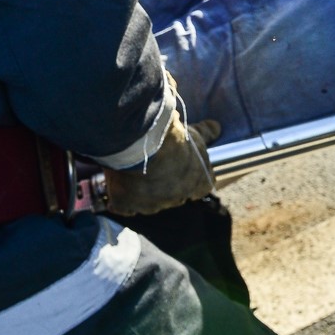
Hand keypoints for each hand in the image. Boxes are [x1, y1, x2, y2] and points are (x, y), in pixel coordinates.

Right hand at [102, 111, 219, 217]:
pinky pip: (124, 206)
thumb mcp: (194, 132)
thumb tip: (216, 127)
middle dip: (165, 184)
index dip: (191, 178)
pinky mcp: (128, 205)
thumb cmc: (172, 137)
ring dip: (142, 190)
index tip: (181, 167)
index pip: (200, 187)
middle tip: (154, 166)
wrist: (143, 141)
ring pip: (147, 202)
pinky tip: (118, 184)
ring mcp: (152, 205)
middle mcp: (177, 199)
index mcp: (197, 184)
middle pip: (172, 196)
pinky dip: (120, 198)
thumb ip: (206, 133)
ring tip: (133, 171)